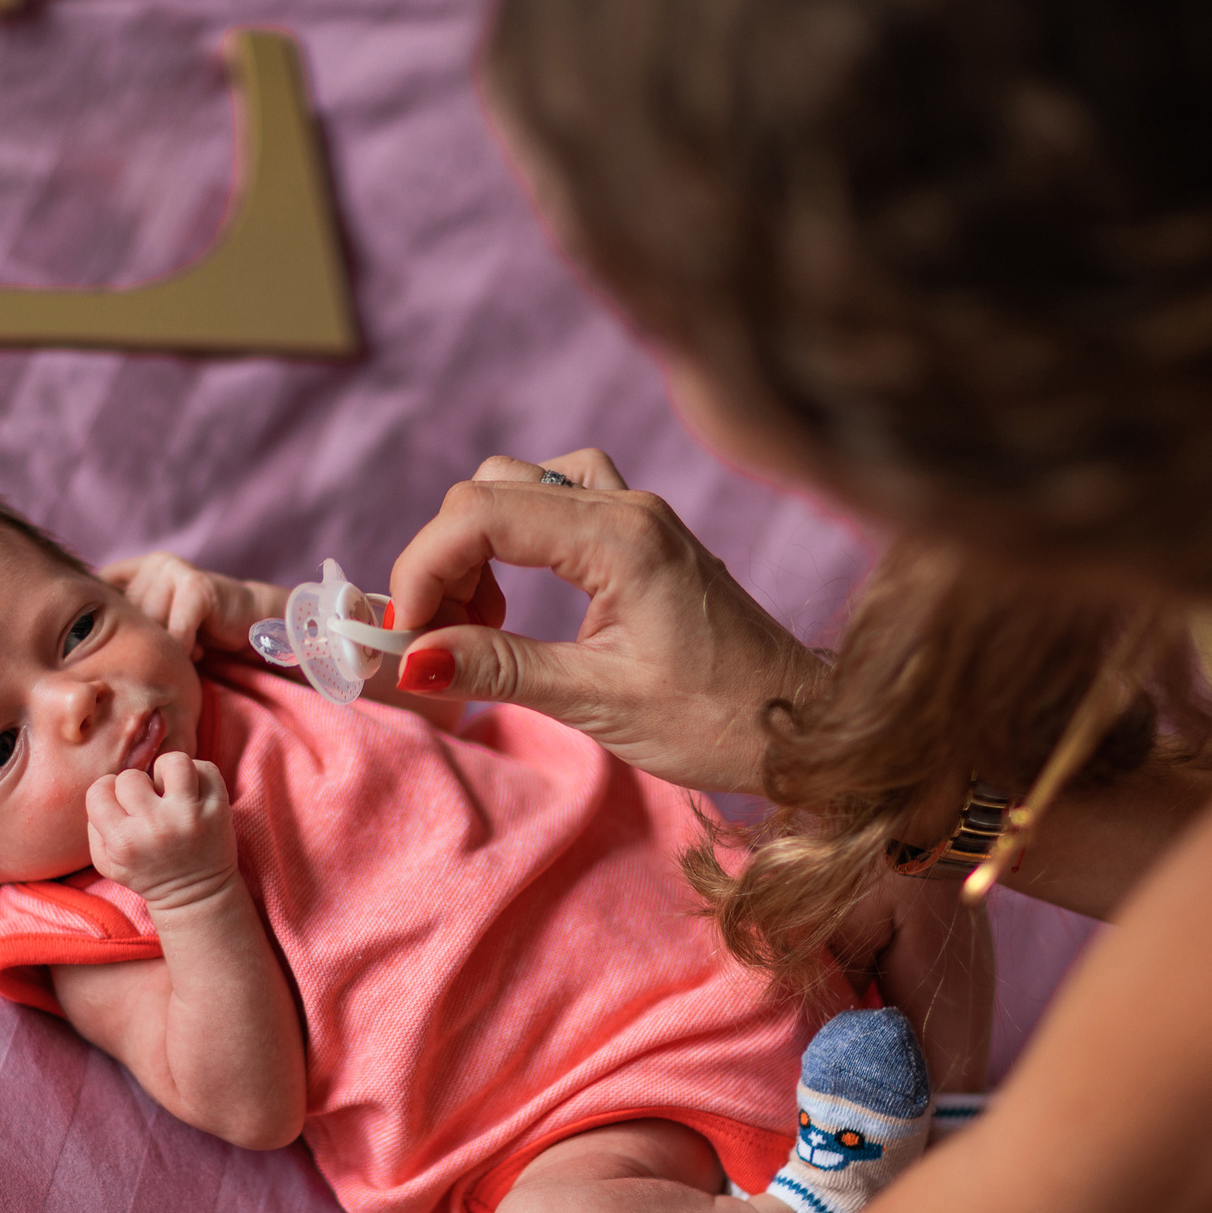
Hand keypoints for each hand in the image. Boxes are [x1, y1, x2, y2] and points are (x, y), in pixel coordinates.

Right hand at [85, 753, 237, 911]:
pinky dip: (198, 775)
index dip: (108, 793)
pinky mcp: (219, 809)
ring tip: (170, 790)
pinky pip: (205, 768)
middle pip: (131, 776)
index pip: (99, 791)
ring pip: (172, 761)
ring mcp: (190, 816)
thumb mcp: (106, 863)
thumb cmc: (147, 874)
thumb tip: (105, 788)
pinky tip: (192, 793)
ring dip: (168, 771)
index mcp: (123, 842)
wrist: (195, 895)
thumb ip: (94, 825)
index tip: (121, 806)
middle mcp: (156, 827)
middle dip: (136, 787)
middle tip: (147, 804)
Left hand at [102, 552, 285, 658]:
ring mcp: (173, 571)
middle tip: (168, 649)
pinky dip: (187, 650)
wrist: (250, 623)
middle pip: (127, 621)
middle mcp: (152, 564)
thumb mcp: (157, 624)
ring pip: (151, 630)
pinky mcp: (194, 586)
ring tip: (188, 645)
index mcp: (137, 570)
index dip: (94, 617)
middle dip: (145, 644)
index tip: (97, 641)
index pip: (99, 589)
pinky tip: (199, 647)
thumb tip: (84, 645)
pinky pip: (176, 635)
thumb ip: (129, 623)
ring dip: (169, 649)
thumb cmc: (200, 631)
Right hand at [385, 450, 828, 793]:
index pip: (482, 513)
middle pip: (491, 490)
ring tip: (480, 621)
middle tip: (438, 639)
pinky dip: (517, 537)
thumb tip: (414, 656)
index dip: (424, 568)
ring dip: (477, 545)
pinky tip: (520, 594)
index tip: (407, 635)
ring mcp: (639, 513)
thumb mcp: (601, 703)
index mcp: (622, 538)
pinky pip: (556, 500)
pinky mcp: (643, 533)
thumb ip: (502, 666)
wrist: (804, 728)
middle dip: (442, 559)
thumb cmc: (720, 721)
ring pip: (521, 484)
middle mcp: (629, 507)